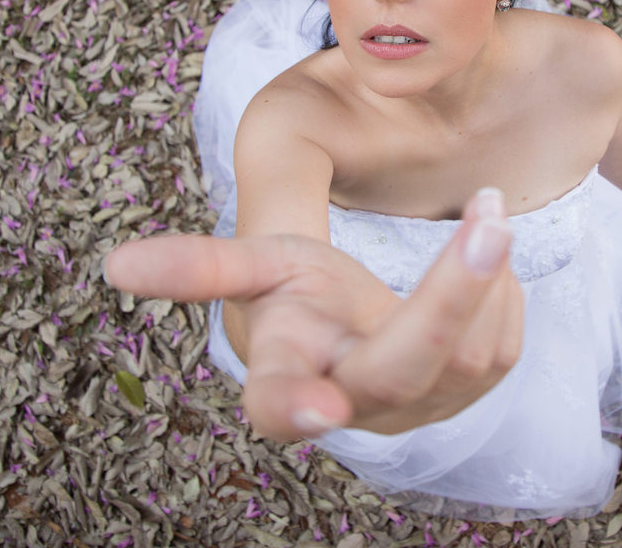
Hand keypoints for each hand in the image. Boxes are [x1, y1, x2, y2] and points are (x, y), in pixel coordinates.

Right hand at [102, 189, 523, 439]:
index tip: (317, 409)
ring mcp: (413, 412)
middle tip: (489, 210)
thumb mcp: (256, 263)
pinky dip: (498, 291)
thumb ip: (199, 266)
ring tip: (477, 217)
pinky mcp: (463, 401)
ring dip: (482, 271)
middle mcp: (351, 404)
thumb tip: (118, 266)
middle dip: (451, 291)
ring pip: (471, 352)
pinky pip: (503, 345)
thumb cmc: (296, 291)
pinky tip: (474, 268)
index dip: (293, 406)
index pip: (277, 403)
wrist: (348, 325)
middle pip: (405, 367)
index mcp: (286, 370)